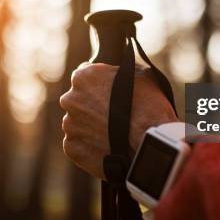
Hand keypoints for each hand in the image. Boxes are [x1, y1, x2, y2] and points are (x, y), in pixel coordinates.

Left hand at [60, 63, 177, 178]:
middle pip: (78, 100)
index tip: (109, 94)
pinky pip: (77, 145)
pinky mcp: (72, 148)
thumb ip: (119, 72)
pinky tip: (106, 148)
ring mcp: (69, 125)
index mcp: (84, 76)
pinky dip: (89, 147)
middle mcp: (71, 99)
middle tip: (111, 116)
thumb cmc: (150, 106)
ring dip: (90, 127)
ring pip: (77, 124)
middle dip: (91, 106)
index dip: (99, 85)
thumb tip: (118, 71)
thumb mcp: (140, 75)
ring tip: (112, 136)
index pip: (85, 76)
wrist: (149, 143)